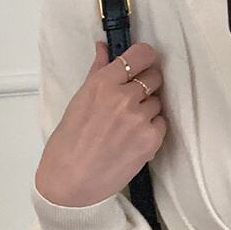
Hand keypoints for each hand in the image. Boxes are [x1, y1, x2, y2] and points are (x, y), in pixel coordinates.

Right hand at [35, 41, 167, 206]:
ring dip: (147, 109)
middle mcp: (124, 98)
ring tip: (127, 124)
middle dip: (147, 83)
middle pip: (155, 76)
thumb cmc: (69, 144)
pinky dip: (152, 129)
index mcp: (102, 84)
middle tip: (133, 97)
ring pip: (157, 102)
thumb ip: (97, 71)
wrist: (72, 181)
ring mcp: (140, 119)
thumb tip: (104, 48)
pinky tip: (133, 138)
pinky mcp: (151, 140)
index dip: (146, 56)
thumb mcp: (79, 101)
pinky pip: (161, 124)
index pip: (139, 55)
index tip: (145, 60)